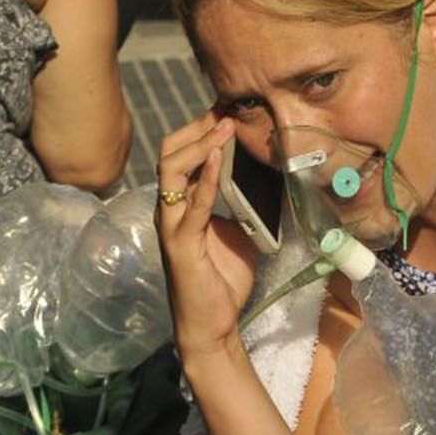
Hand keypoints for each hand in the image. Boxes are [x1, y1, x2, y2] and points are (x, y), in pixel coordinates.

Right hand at [155, 114, 261, 364]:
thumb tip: (266, 177)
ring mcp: (172, 226)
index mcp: (181, 205)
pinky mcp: (182, 245)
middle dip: (196, 127)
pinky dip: (205, 178)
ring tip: (224, 126)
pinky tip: (218, 159)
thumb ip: (241, 203)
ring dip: (199, 144)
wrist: (212, 325)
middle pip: (168, 153)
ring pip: (171, 171)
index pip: (180, 154)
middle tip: (225, 110)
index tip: (226, 109)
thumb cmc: (222, 280)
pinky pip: (192, 205)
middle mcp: (169, 210)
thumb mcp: (237, 230)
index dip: (199, 129)